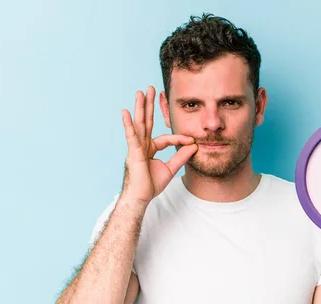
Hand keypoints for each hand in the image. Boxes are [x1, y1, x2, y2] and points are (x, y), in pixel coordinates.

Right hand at [121, 86, 197, 204]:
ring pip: (139, 124)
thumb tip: (194, 146)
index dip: (180, 138)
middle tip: (151, 89)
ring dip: (140, 108)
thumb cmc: (151, 185)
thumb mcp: (170, 168)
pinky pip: (131, 136)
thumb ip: (181, 157)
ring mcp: (136, 147)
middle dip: (149, 105)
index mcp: (150, 148)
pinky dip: (128, 124)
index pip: (166, 138)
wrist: (141, 197)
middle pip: (147, 121)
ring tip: (140, 93)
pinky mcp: (133, 152)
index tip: (192, 141)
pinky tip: (126, 112)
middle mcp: (142, 144)